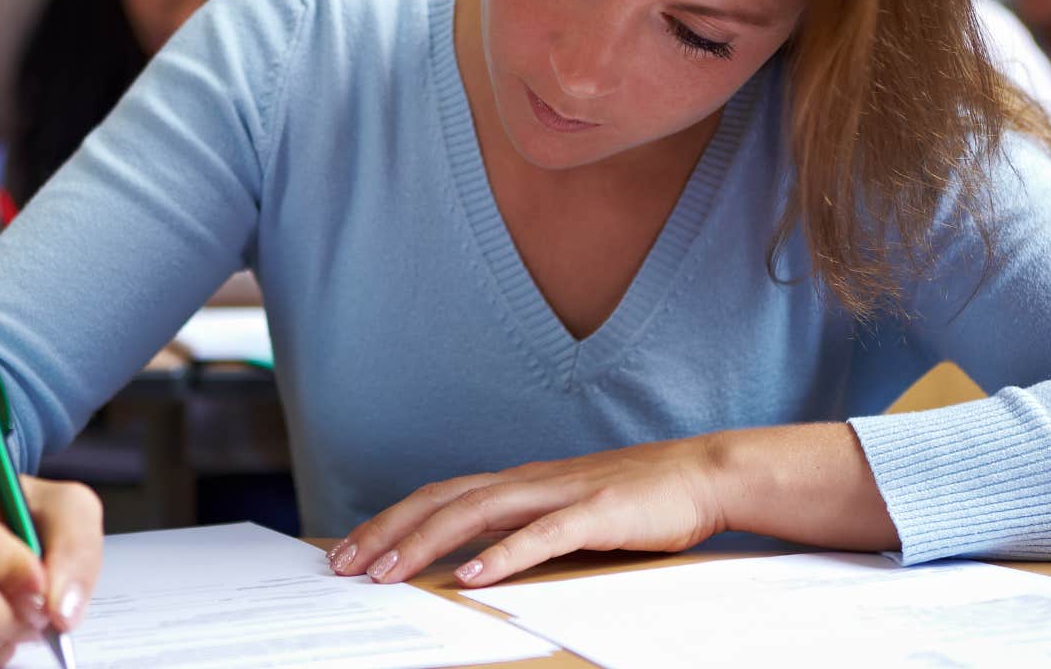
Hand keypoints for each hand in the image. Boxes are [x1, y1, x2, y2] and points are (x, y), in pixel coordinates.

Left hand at [327, 436, 729, 589]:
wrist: (706, 474)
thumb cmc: (639, 499)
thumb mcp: (569, 511)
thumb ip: (526, 528)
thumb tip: (477, 558)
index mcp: (520, 481)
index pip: (439, 496)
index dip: (391, 521)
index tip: (350, 550)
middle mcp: (529, 480)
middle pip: (441, 500)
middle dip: (387, 531)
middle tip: (345, 565)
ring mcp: (561, 493)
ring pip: (477, 513)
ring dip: (426, 542)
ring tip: (388, 573)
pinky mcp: (597, 512)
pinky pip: (541, 535)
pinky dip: (503, 555)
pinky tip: (473, 576)